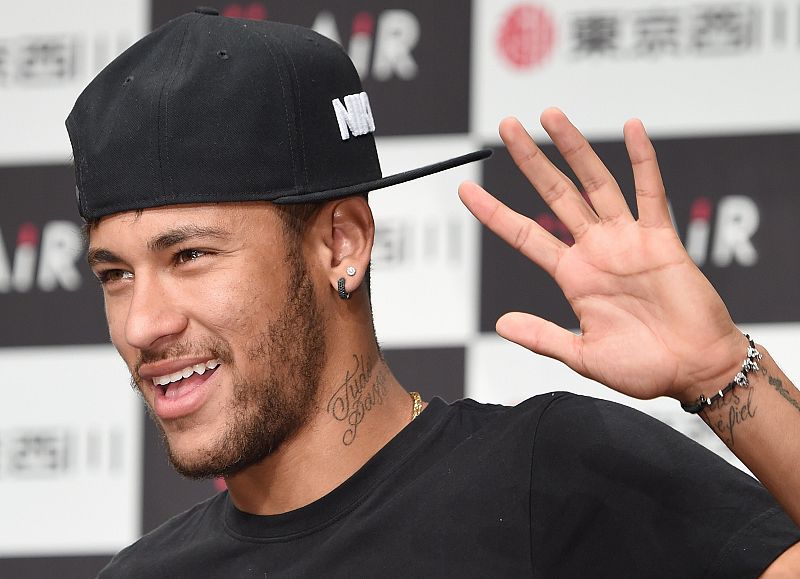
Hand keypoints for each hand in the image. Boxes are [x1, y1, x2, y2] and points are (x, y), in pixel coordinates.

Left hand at [459, 109, 744, 402]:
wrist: (693, 372)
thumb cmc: (643, 368)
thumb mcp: (582, 355)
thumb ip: (543, 336)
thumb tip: (500, 324)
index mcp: (573, 276)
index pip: (525, 234)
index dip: (494, 212)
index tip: (465, 190)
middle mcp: (595, 250)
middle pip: (554, 194)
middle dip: (529, 161)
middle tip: (506, 126)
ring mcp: (627, 241)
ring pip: (595, 184)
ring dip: (574, 149)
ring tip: (551, 116)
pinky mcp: (661, 240)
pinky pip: (650, 193)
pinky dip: (643, 161)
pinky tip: (631, 129)